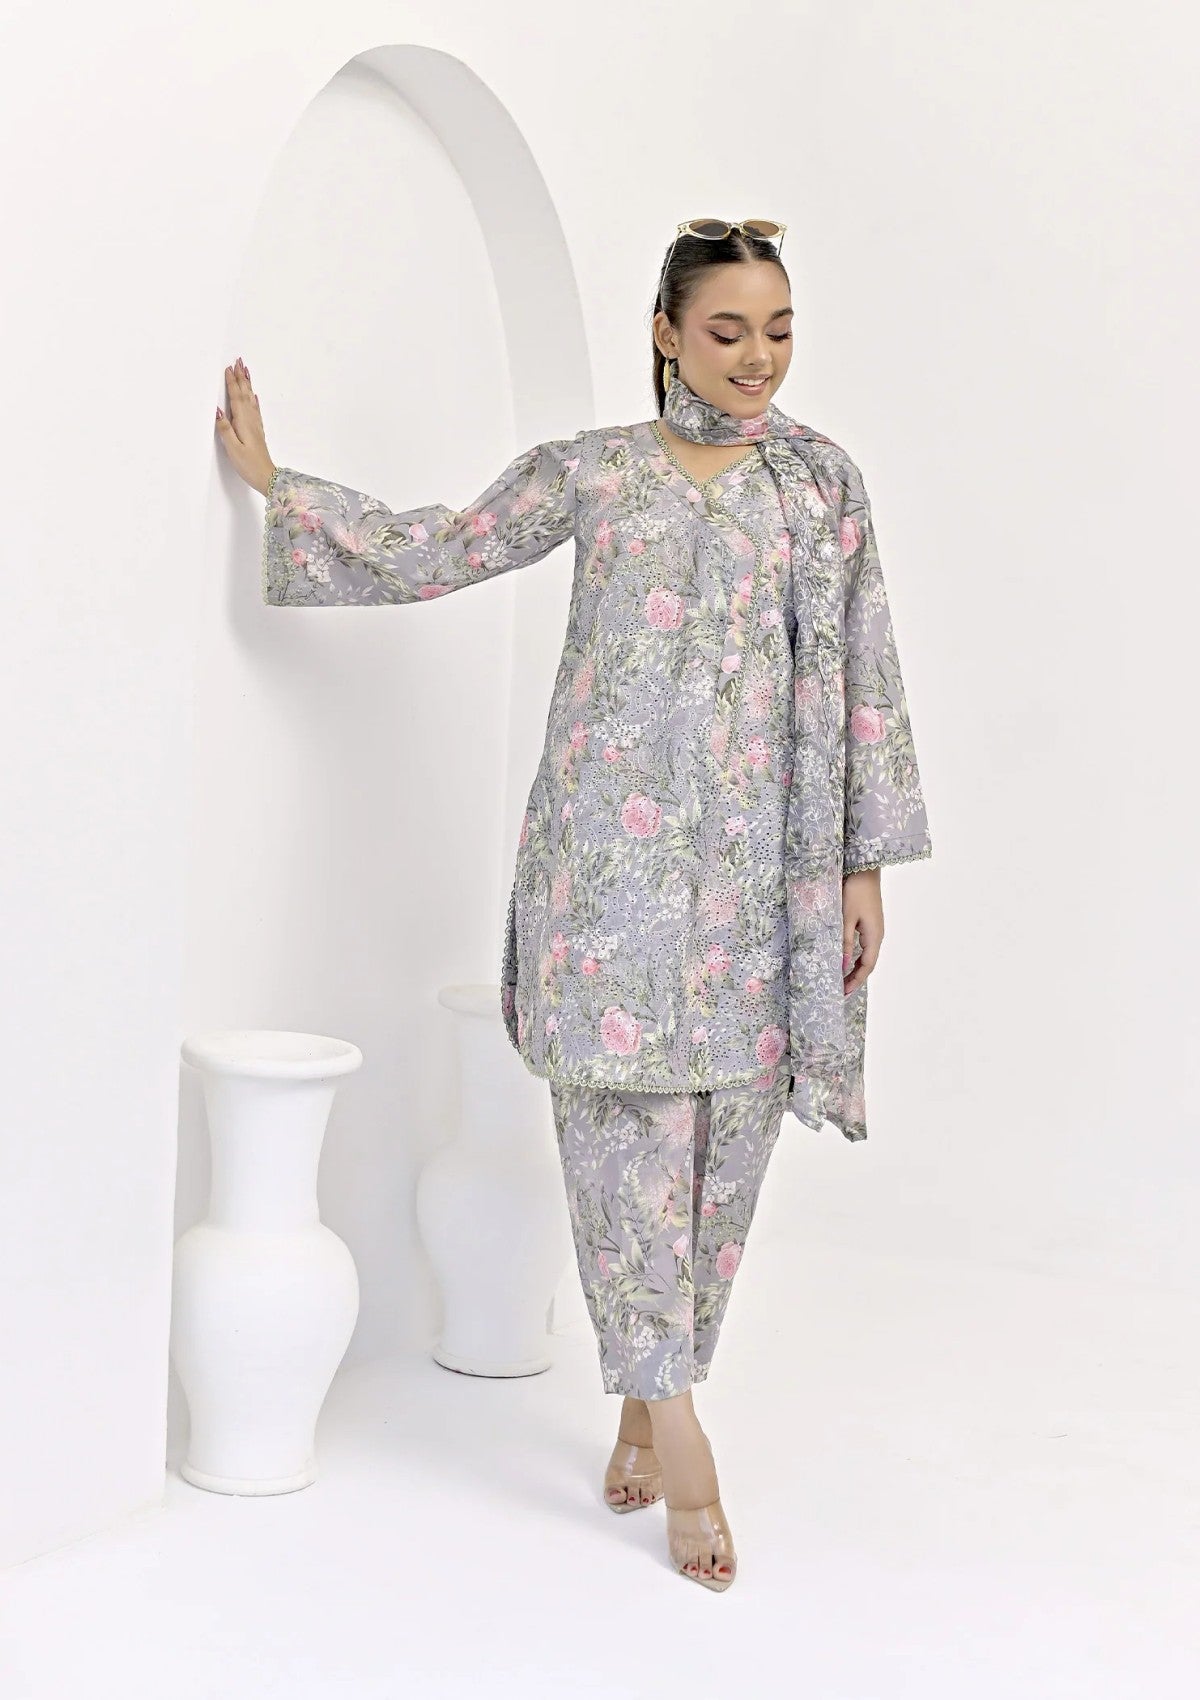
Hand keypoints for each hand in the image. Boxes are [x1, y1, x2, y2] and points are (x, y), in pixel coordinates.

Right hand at [216, 357, 275, 495]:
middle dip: (241, 377)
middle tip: (239, 361)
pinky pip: (255, 409)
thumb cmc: (249, 465)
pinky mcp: (258, 431)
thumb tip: (217, 410)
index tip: (228, 368)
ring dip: (248, 384)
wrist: (267, 477)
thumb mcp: (233, 448)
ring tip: (246, 372)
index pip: (236, 398)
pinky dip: (253, 400)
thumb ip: (225, 429)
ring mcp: (256, 425)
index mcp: (243, 422)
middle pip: (245, 394)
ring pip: (251, 399)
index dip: (232, 383)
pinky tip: (254, 396)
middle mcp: (251, 420)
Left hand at [841, 867, 882, 995]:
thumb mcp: (846, 918)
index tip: (843, 992)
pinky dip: (855, 956)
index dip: (855, 980)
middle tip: (841, 990)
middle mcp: (877, 936)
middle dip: (855, 978)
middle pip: (867, 963)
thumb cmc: (855, 892)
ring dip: (855, 968)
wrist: (864, 871)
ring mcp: (874, 929)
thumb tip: (842, 965)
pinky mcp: (869, 923)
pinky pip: (864, 946)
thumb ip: (844, 942)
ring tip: (842, 979)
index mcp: (874, 937)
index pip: (866, 966)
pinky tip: (845, 959)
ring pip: (866, 955)